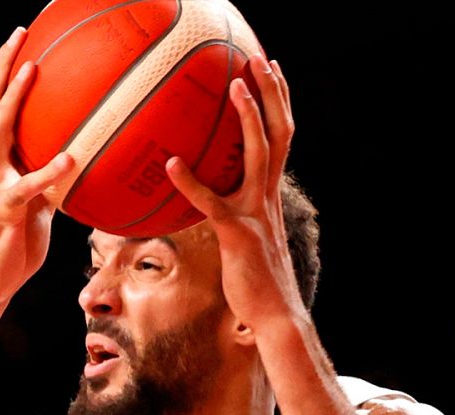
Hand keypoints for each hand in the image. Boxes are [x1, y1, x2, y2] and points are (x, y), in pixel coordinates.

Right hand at [0, 28, 75, 299]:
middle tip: (19, 35)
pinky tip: (70, 158)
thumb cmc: (18, 242)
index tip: (23, 41)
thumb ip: (55, 180)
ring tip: (32, 71)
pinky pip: (27, 186)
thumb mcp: (42, 203)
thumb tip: (85, 163)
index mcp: (1, 161)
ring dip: (14, 98)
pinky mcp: (5, 210)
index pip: (0, 106)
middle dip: (3, 66)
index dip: (7, 73)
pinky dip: (48, 170)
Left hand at [165, 58, 303, 331]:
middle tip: (260, 60)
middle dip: (272, 94)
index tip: (270, 71)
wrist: (275, 315)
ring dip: (248, 118)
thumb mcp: (247, 238)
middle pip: (279, 134)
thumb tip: (205, 198)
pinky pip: (212, 202)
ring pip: (258, 155)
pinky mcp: (238, 234)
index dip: (278, 103)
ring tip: (234, 87)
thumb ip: (232, 213)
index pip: (282, 139)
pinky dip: (191, 182)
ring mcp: (256, 212)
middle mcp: (268, 196)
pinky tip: (172, 164)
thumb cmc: (255, 280)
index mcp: (270, 195)